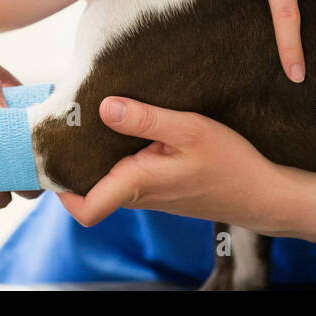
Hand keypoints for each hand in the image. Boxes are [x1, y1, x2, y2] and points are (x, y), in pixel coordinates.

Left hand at [56, 97, 287, 232]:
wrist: (263, 194)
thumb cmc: (230, 163)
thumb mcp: (190, 130)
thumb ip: (146, 118)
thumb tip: (104, 107)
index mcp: (138, 184)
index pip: (84, 209)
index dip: (60, 189)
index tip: (53, 154)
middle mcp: (138, 195)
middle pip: (88, 188)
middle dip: (73, 160)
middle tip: (68, 121)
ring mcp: (149, 194)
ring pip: (107, 179)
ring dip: (97, 154)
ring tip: (92, 116)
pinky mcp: (160, 187)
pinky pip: (126, 173)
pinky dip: (119, 153)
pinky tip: (127, 125)